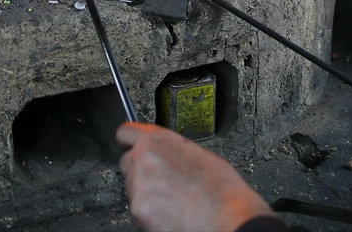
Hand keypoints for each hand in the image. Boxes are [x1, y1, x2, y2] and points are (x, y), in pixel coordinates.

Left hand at [117, 122, 274, 231]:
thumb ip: (171, 149)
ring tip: (172, 198)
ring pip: (131, 186)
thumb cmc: (220, 189)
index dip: (130, 141)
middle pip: (127, 161)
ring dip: (145, 190)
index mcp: (156, 141)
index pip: (126, 132)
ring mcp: (138, 186)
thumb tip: (165, 153)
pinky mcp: (138, 210)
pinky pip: (137, 207)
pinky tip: (170, 211)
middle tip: (160, 179)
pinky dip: (149, 210)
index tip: (132, 146)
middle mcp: (142, 160)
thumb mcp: (197, 153)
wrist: (226, 219)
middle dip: (139, 169)